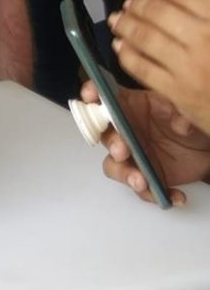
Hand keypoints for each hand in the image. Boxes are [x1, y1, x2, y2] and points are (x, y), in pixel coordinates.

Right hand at [79, 81, 209, 204]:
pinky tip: (174, 195)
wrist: (205, 150)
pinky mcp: (143, 176)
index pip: (105, 96)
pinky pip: (141, 189)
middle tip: (122, 151)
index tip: (91, 97)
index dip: (93, 94)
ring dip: (125, 174)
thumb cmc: (191, 124)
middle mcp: (125, 130)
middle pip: (105, 135)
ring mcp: (132, 155)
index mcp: (131, 105)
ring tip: (142, 182)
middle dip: (111, 144)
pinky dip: (154, 195)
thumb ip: (181, 113)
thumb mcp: (187, 109)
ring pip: (115, 166)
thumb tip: (181, 124)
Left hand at [109, 0, 209, 136]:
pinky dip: (126, 54)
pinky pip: (142, 68)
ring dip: (126, 25)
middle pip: (159, 12)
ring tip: (118, 19)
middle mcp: (205, 39)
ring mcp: (190, 67)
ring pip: (146, 37)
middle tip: (129, 2)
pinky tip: (120, 46)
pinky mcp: (178, 92)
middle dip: (139, 4)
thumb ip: (208, 11)